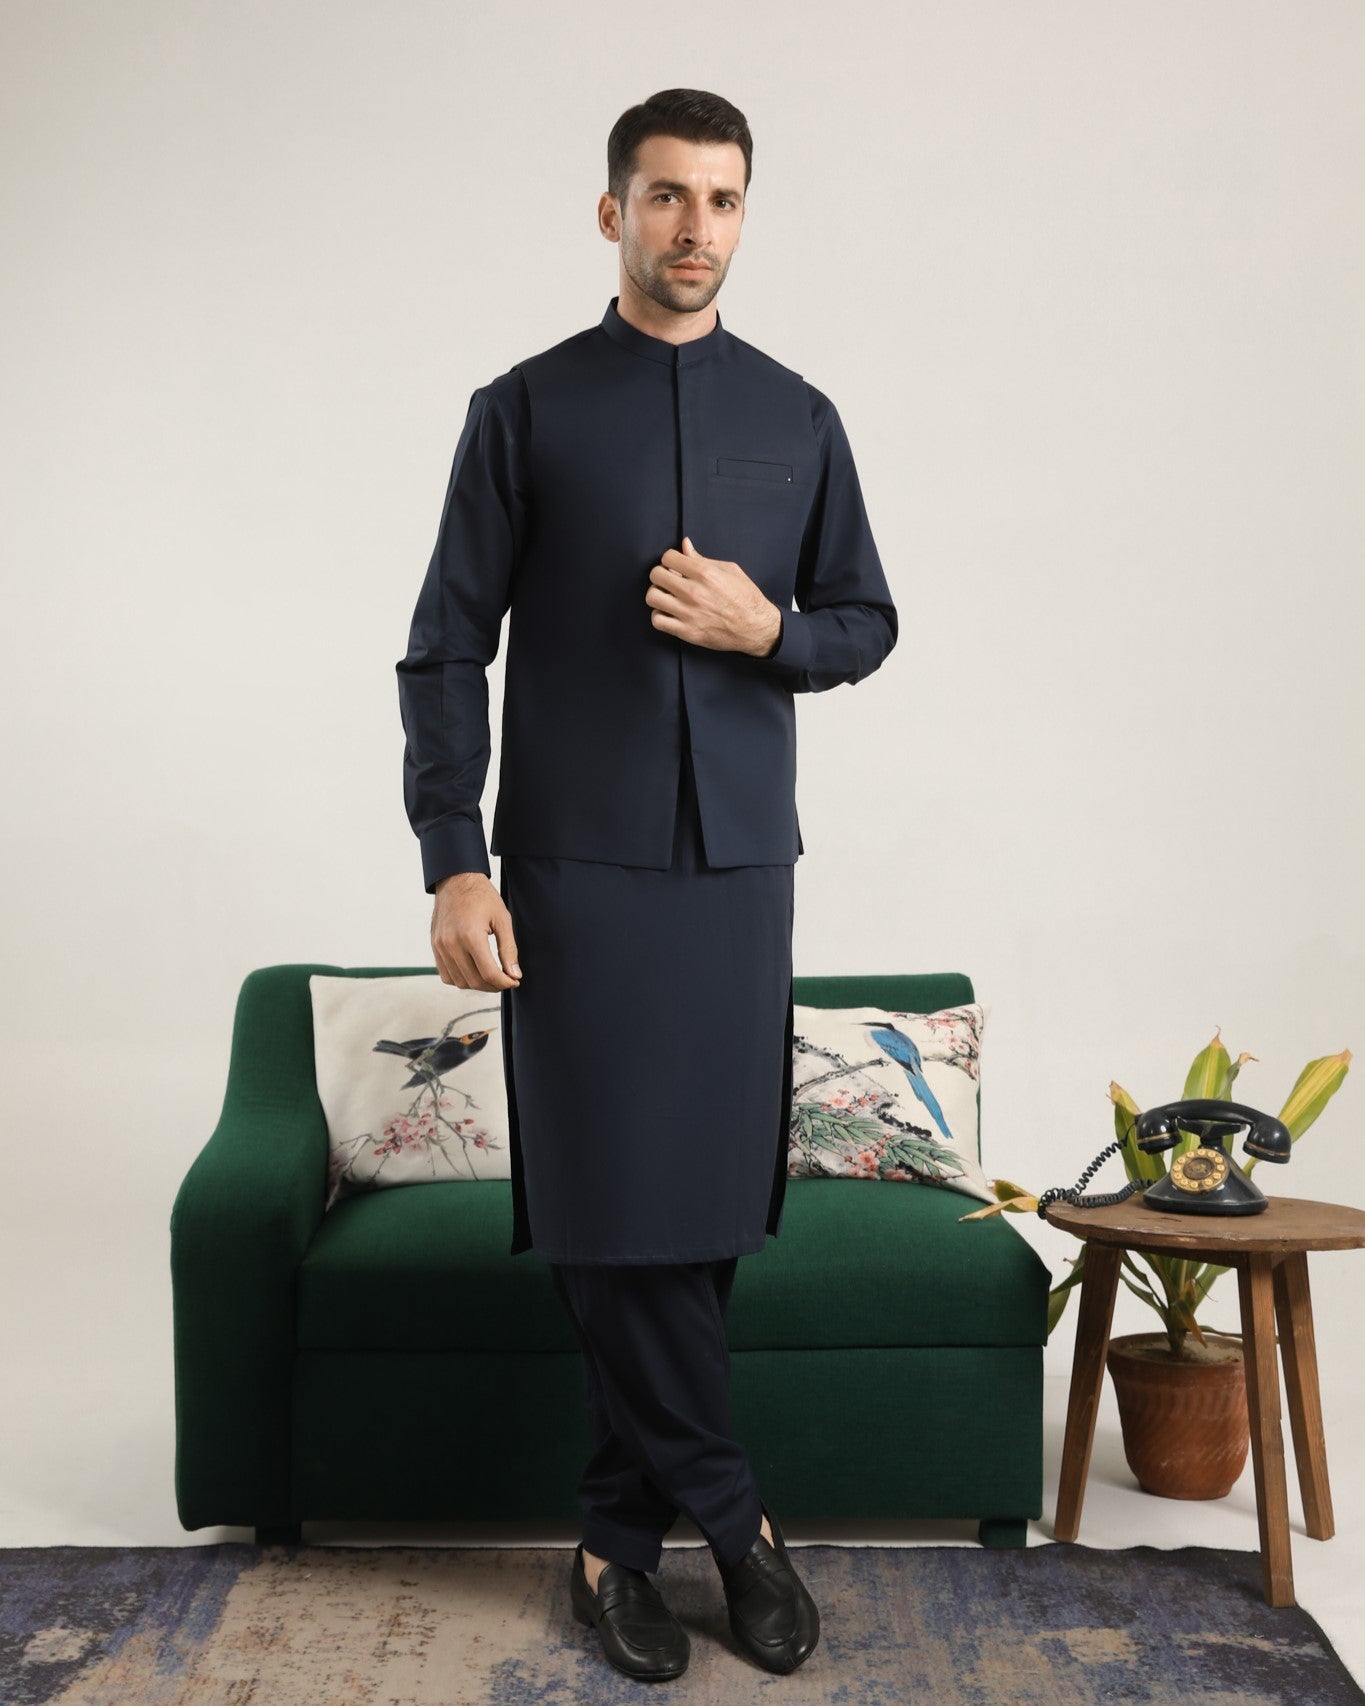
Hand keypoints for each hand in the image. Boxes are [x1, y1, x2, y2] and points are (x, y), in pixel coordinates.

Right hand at [431, 872, 521, 990]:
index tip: (514, 981)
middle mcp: (452, 944)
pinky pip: (447, 975)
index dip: (505, 983)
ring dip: (478, 985)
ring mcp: (440, 947)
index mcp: (470, 936)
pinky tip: (474, 972)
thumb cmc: (481, 896)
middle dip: (494, 986)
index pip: (489, 973)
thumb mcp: (502, 919)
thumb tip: (515, 975)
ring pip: (460, 982)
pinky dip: (461, 979)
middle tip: (506, 979)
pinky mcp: (435, 947)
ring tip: (492, 977)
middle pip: (474, 981)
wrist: (456, 880)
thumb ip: (509, 949)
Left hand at [645, 536, 781, 655]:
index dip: (670, 560)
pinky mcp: (687, 632)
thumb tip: (685, 545)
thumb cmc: (746, 597)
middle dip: (660, 575)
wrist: (756, 627)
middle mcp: (694, 592)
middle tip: (668, 580)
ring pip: (652, 597)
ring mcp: (689, 613)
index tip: (675, 566)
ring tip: (667, 596)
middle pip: (656, 575)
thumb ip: (703, 558)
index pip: (668, 558)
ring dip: (657, 594)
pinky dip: (659, 616)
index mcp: (705, 573)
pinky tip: (669, 613)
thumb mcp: (729, 570)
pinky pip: (657, 621)